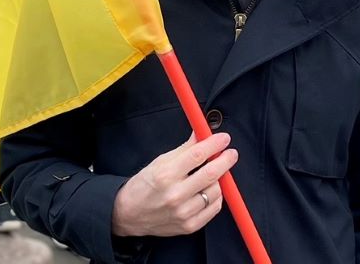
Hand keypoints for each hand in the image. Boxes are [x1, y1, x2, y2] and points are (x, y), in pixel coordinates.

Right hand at [111, 133, 237, 237]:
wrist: (129, 214)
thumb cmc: (145, 185)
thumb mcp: (160, 161)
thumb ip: (185, 149)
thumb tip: (203, 134)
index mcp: (165, 175)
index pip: (197, 155)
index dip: (214, 144)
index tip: (224, 138)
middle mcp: (175, 195)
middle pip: (211, 174)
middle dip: (225, 160)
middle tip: (231, 153)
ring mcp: (183, 213)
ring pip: (215, 191)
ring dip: (219, 180)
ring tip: (212, 175)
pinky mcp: (189, 226)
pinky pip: (214, 208)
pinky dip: (216, 197)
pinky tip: (209, 190)